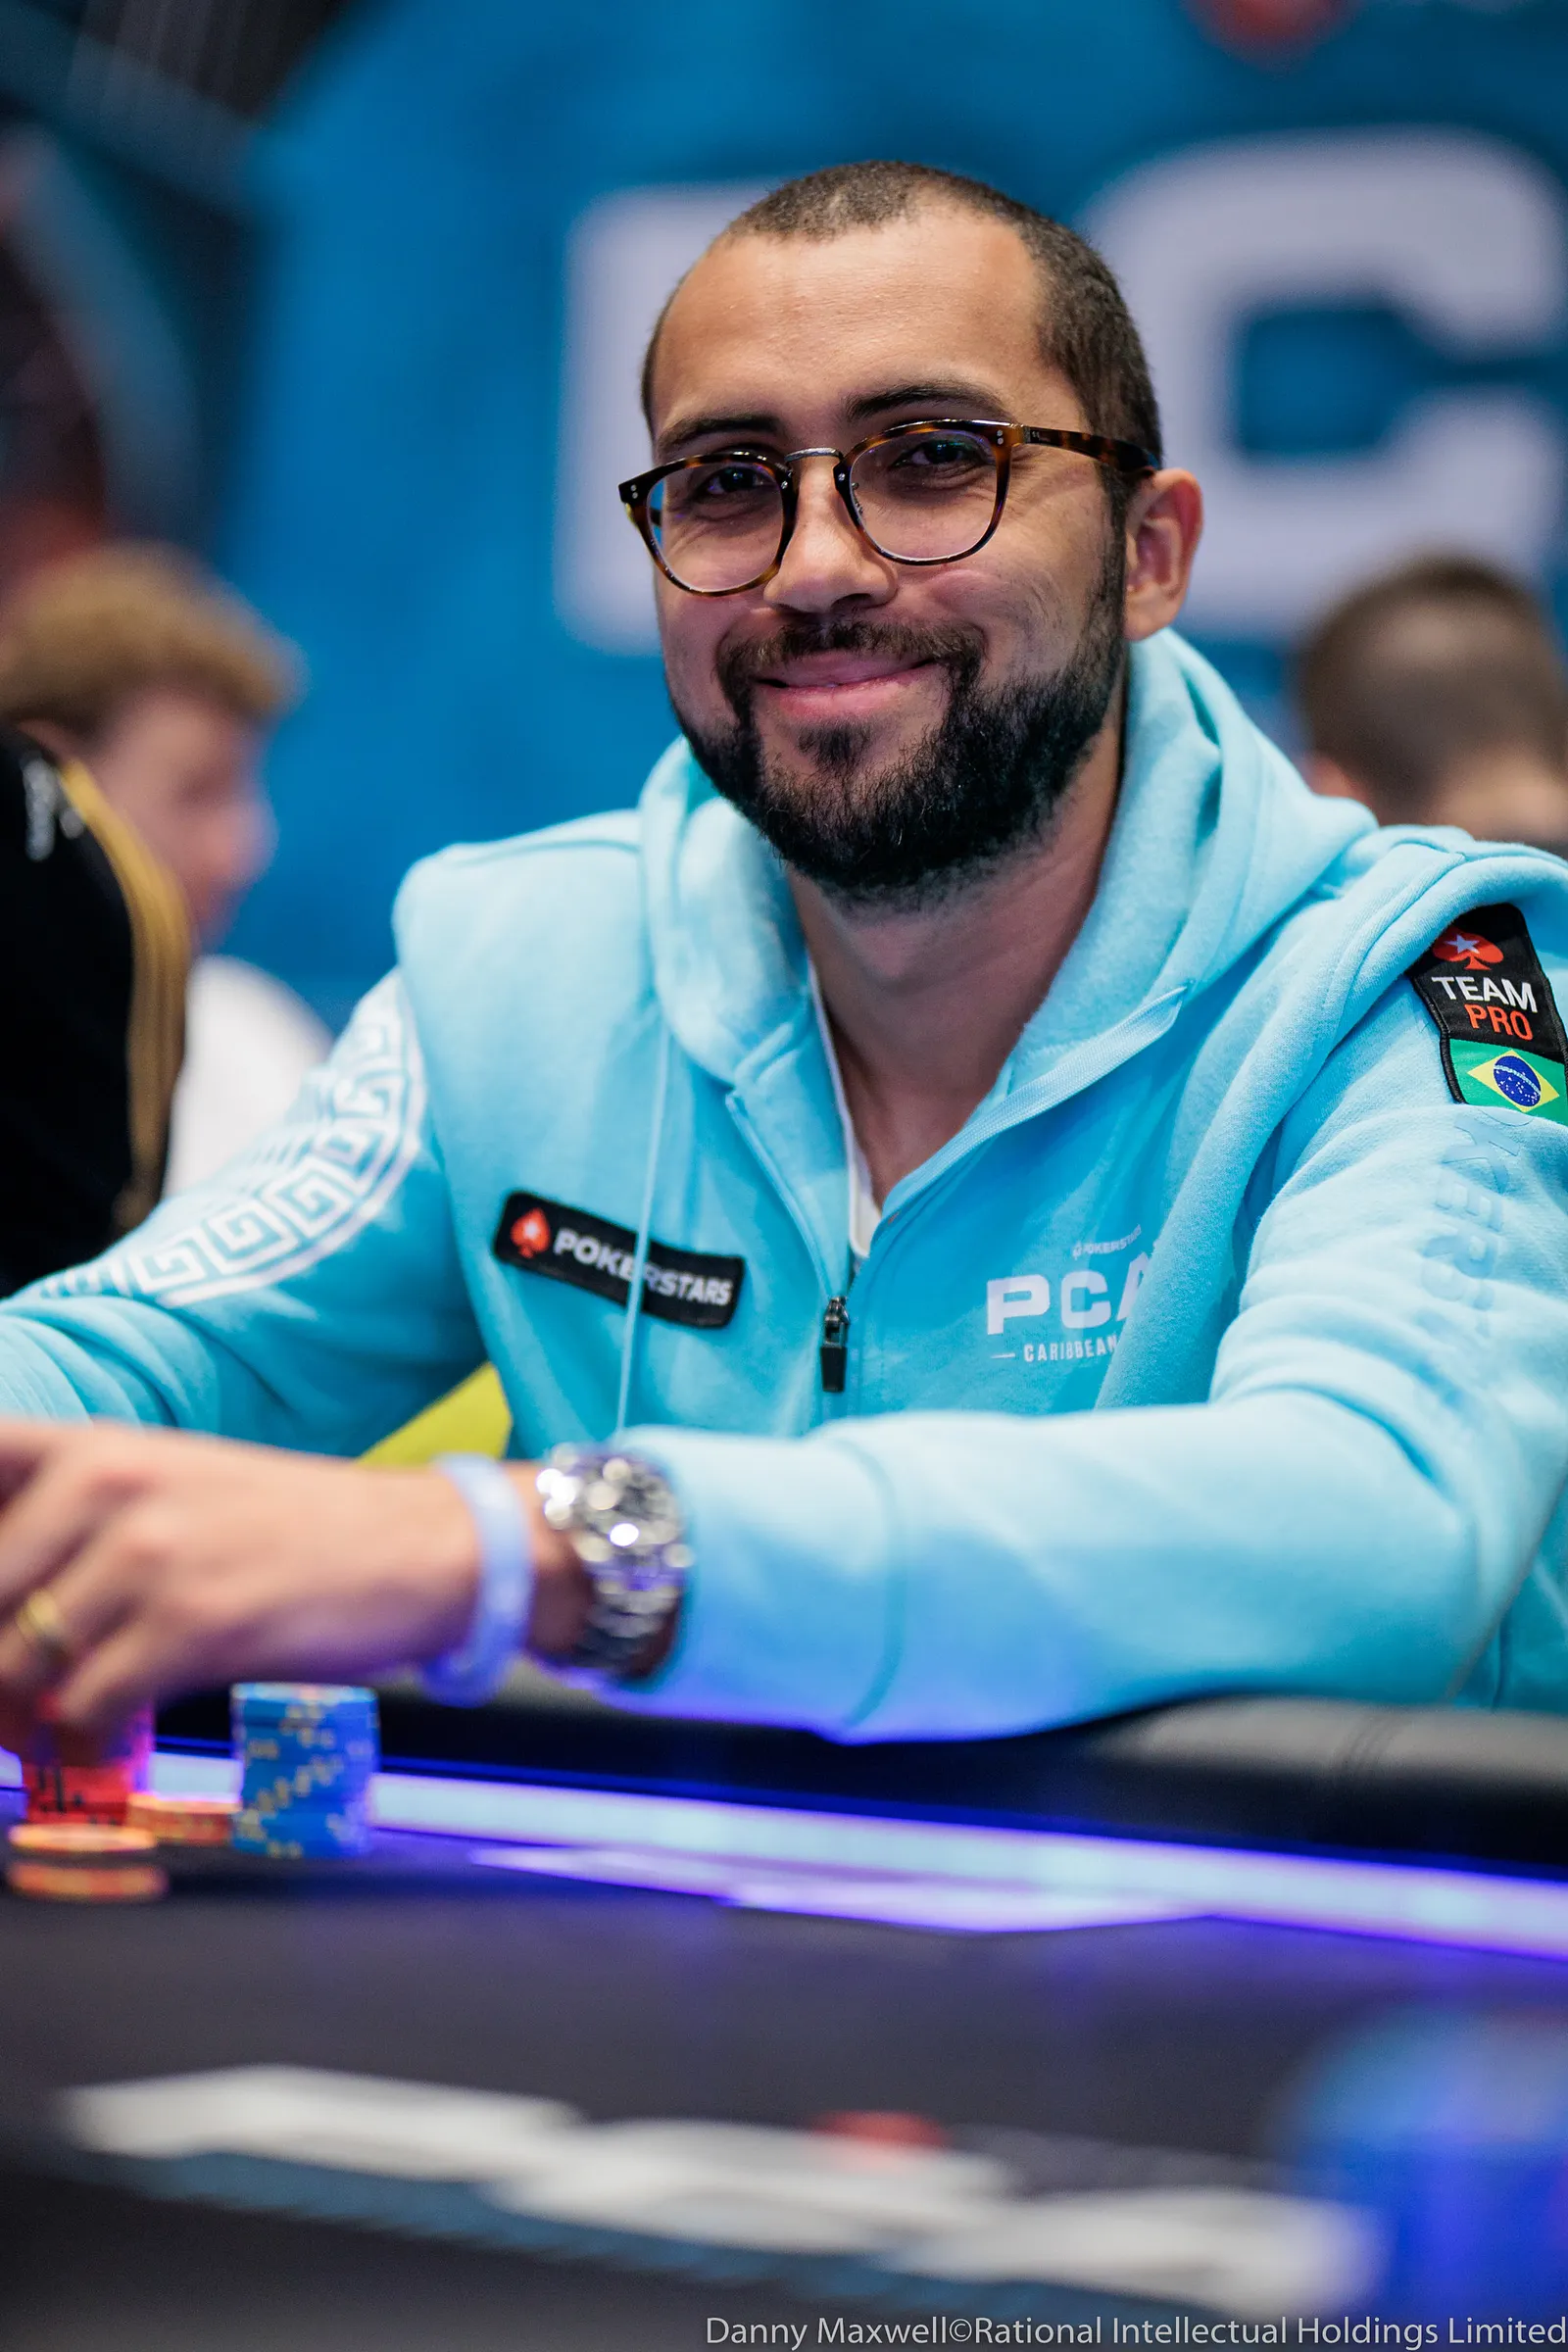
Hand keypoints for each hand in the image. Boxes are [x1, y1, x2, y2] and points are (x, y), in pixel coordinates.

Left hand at [0, 1419, 487, 1744]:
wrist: (417, 1548)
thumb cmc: (290, 1529)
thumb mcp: (170, 1489)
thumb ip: (71, 1527)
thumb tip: (5, 1616)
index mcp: (93, 1448)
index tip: (5, 1614)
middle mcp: (108, 1486)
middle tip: (11, 1706)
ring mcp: (150, 1554)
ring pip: (15, 1664)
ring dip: (21, 1720)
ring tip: (49, 1735)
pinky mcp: (192, 1625)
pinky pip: (83, 1710)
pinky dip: (82, 1744)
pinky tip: (105, 1744)